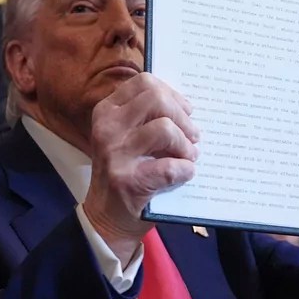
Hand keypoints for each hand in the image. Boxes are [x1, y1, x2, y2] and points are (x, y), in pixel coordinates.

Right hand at [82, 73, 199, 261]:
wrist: (105, 216)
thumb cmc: (124, 169)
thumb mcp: (125, 134)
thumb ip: (147, 115)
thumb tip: (186, 105)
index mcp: (107, 110)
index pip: (145, 82)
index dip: (172, 94)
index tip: (185, 110)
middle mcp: (107, 127)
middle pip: (157, 99)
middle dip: (183, 117)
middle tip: (193, 135)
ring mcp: (115, 154)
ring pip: (165, 129)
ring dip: (185, 145)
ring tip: (189, 156)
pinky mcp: (127, 181)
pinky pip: (169, 166)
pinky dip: (185, 170)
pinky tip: (184, 174)